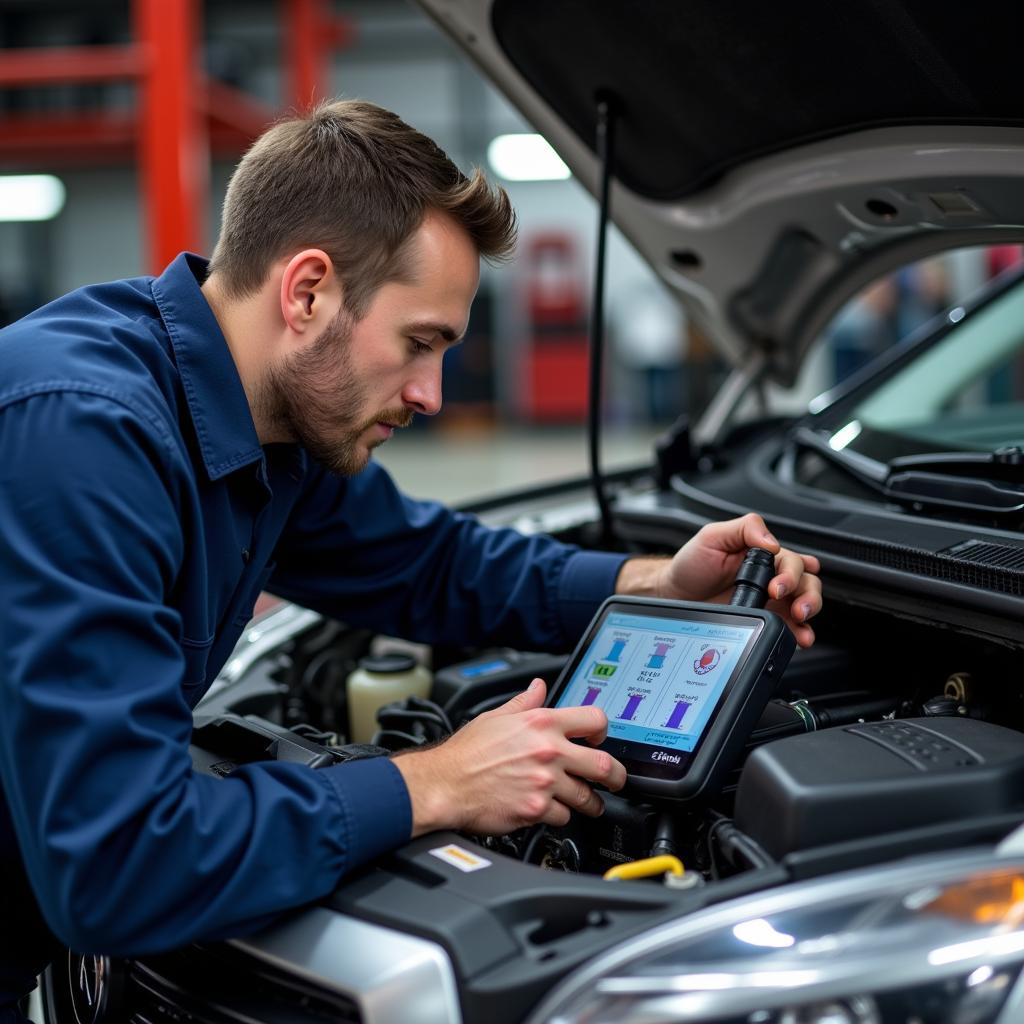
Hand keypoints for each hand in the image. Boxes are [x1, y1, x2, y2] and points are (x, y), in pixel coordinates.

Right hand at [392, 679, 626, 836]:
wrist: (445, 785)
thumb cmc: (465, 753)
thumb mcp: (496, 716)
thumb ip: (524, 702)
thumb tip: (539, 687)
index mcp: (542, 723)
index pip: (595, 719)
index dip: (603, 730)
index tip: (601, 740)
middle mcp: (548, 751)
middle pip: (605, 766)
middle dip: (616, 777)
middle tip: (616, 782)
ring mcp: (545, 782)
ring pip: (587, 797)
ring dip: (589, 803)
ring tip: (587, 804)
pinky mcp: (536, 809)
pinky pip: (563, 817)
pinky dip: (559, 816)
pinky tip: (550, 810)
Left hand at [616, 513, 821, 647]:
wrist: (674, 593)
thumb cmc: (692, 563)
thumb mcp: (713, 536)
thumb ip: (744, 529)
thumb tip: (772, 541)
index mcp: (764, 554)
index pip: (793, 561)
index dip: (791, 575)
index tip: (776, 587)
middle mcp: (772, 576)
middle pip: (808, 583)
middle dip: (808, 595)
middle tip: (796, 607)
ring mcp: (771, 600)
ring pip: (805, 604)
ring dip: (810, 612)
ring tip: (800, 620)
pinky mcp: (765, 620)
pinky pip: (790, 627)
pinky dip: (800, 632)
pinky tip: (798, 635)